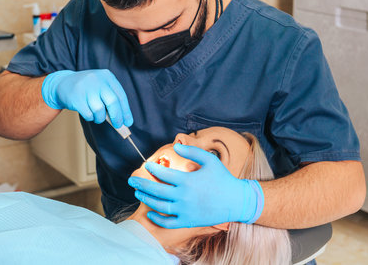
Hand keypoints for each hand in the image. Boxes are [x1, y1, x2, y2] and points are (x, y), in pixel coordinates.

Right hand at [41, 69, 132, 127]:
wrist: (63, 83)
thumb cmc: (88, 89)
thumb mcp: (101, 87)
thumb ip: (112, 100)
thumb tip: (123, 120)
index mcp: (107, 76)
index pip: (121, 96)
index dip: (126, 111)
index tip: (128, 122)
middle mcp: (97, 79)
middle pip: (113, 102)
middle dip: (117, 117)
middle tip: (118, 125)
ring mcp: (86, 87)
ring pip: (99, 110)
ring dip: (100, 118)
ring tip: (97, 116)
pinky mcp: (76, 97)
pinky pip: (88, 114)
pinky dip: (90, 118)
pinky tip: (88, 113)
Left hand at [127, 144, 263, 228]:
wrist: (236, 201)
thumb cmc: (222, 178)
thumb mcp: (209, 160)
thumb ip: (192, 151)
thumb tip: (175, 146)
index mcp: (188, 180)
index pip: (163, 174)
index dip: (153, 169)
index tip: (147, 165)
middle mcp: (184, 196)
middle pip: (156, 190)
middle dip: (141, 184)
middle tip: (131, 180)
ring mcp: (185, 210)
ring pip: (159, 206)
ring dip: (146, 199)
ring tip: (138, 193)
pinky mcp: (188, 221)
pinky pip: (168, 222)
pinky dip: (157, 218)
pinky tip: (151, 212)